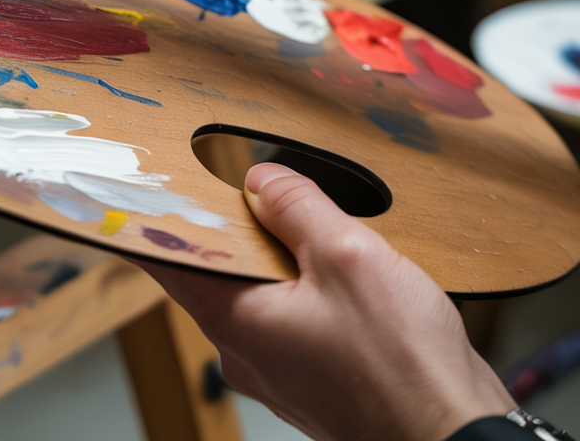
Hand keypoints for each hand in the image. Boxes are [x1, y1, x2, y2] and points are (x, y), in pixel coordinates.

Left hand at [138, 163, 514, 440]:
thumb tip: (260, 177)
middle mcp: (243, 349)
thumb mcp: (347, 258)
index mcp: (234, 319)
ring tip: (291, 218)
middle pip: (213, 271)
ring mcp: (275, 367)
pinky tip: (327, 268)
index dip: (152, 221)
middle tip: (231, 183)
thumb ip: (296, 207)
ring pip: (252, 293)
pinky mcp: (308, 376)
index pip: (168, 260)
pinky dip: (294, 285)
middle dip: (224, 228)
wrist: (456, 438)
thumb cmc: (403, 369)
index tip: (136, 192)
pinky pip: (285, 317)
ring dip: (268, 256)